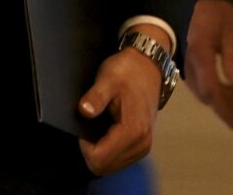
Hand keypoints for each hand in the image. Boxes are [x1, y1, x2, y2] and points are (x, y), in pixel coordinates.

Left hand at [77, 24, 167, 176]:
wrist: (148, 65)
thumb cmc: (127, 71)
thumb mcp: (107, 79)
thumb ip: (96, 97)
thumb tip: (83, 111)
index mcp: (133, 131)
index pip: (99, 159)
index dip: (84, 146)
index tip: (84, 126)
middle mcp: (141, 144)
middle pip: (104, 167)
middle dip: (90, 152)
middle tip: (89, 127)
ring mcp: (144, 146)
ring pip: (111, 166)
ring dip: (99, 152)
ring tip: (98, 127)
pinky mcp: (143, 145)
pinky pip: (119, 160)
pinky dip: (108, 151)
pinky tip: (106, 132)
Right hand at [185, 0, 232, 127]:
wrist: (190, 1)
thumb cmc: (213, 13)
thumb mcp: (230, 30)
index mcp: (200, 53)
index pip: (211, 88)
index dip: (224, 108)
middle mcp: (189, 64)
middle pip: (209, 94)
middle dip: (228, 108)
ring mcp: (187, 66)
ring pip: (206, 91)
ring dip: (226, 101)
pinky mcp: (189, 66)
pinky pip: (203, 84)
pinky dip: (219, 91)